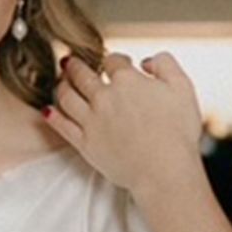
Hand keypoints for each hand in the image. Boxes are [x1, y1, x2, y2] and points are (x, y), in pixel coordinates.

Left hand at [43, 52, 204, 195]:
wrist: (165, 172)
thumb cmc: (178, 133)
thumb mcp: (183, 87)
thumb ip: (165, 64)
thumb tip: (145, 61)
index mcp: (127, 81)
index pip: (112, 60)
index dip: (114, 60)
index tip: (116, 64)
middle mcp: (104, 97)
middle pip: (82, 74)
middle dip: (75, 64)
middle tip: (69, 61)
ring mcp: (92, 120)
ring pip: (66, 96)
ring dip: (61, 85)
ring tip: (61, 81)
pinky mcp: (85, 143)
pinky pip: (62, 126)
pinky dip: (52, 116)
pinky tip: (48, 110)